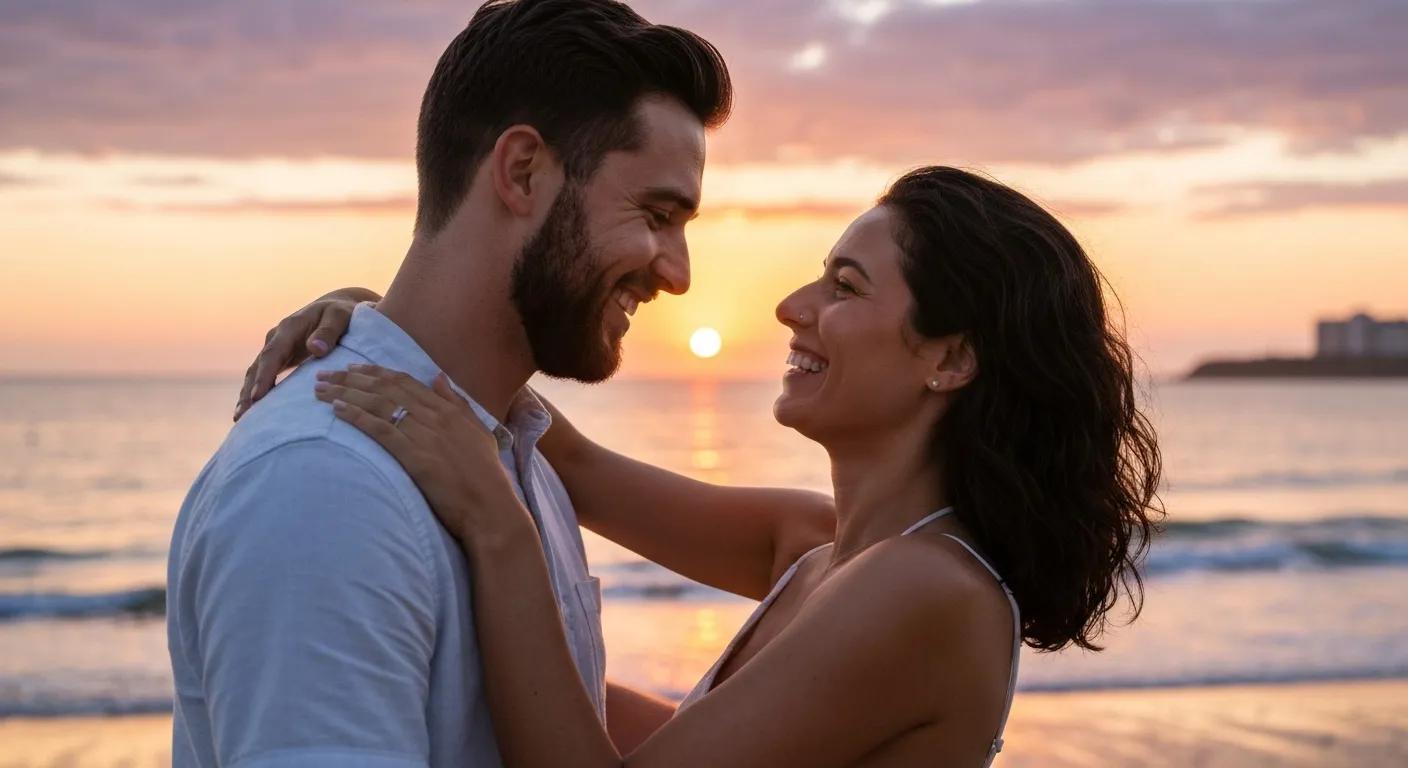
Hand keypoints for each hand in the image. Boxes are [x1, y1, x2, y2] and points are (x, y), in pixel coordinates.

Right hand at [234, 287, 380, 420]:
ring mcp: (276, 349)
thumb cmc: (342, 313)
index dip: (264, 376)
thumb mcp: (340, 317)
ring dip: (247, 395)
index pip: (273, 354)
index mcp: (289, 328)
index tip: (257, 396)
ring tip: (240, 419)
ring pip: (256, 374)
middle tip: (242, 416)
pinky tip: (253, 413)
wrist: (337, 309)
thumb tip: (316, 349)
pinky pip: (264, 377)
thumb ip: (329, 331)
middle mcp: (276, 338)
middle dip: (249, 391)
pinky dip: (257, 393)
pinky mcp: (279, 360)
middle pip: (258, 367)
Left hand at [312, 364, 533, 545]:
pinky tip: (336, 409)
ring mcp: (423, 433)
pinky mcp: (413, 454)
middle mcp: (433, 414)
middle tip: (325, 373)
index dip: (375, 372)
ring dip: (345, 392)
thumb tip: (438, 377)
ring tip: (320, 388)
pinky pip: (378, 428)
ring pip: (378, 403)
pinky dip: (355, 415)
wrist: (489, 506)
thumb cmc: (485, 474)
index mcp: (448, 408)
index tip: (353, 368)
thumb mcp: (477, 430)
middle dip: (352, 377)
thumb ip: (456, 402)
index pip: (405, 381)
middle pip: (385, 387)